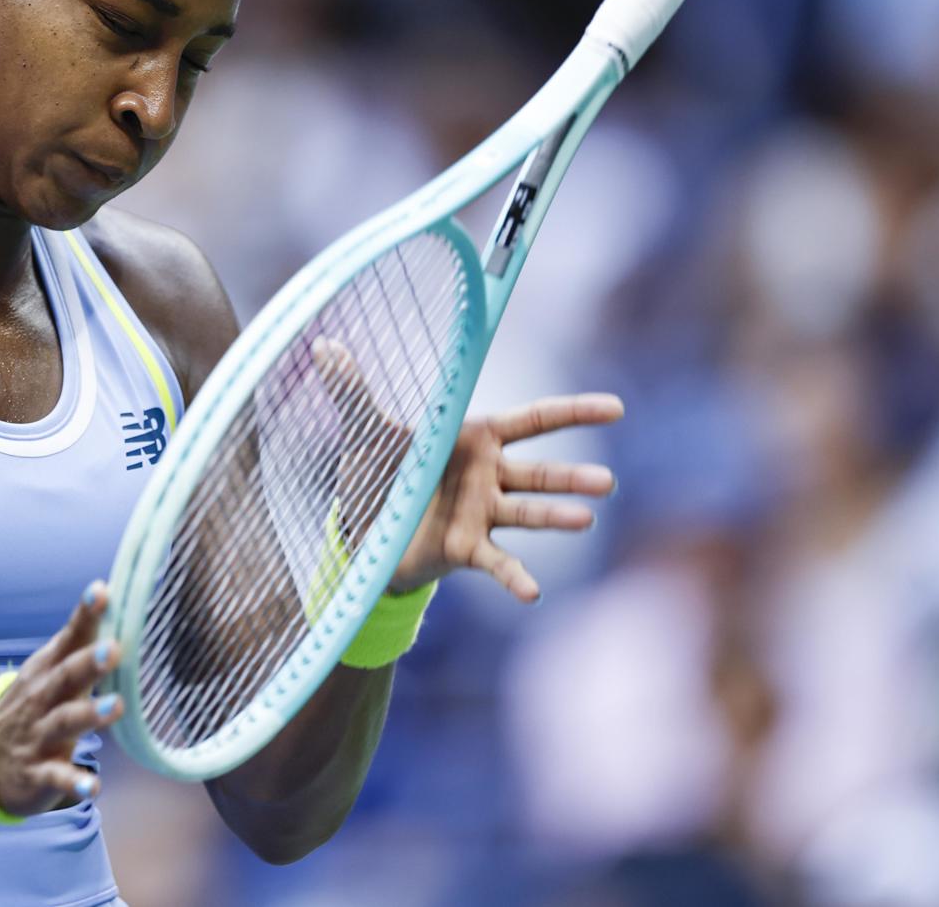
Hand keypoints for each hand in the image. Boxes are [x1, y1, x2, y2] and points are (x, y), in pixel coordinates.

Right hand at [0, 581, 124, 813]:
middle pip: (66, 676)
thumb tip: (114, 598)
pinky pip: (56, 778)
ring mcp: (38, 736)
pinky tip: (91, 786)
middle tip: (114, 648)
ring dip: (89, 714)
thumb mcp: (49, 673)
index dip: (85, 615)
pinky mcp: (37, 773)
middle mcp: (42, 699)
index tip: (101, 590)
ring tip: (116, 707)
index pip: (69, 638)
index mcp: (48, 671)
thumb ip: (80, 642)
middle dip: (88, 662)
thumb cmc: (32, 708)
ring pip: (64, 722)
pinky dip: (72, 782)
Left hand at [313, 339, 621, 602]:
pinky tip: (533, 592)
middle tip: (607, 481)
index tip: (617, 408)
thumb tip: (321, 345)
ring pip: (527, 513)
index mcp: (476, 438)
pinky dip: (515, 578)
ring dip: (556, 518)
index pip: (534, 420)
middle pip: (540, 473)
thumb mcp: (366, 429)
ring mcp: (483, 514)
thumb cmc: (381, 472)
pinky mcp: (467, 548)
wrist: (366, 528)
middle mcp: (489, 476)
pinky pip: (498, 563)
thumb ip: (352, 389)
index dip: (575, 413)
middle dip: (572, 477)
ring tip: (585, 520)